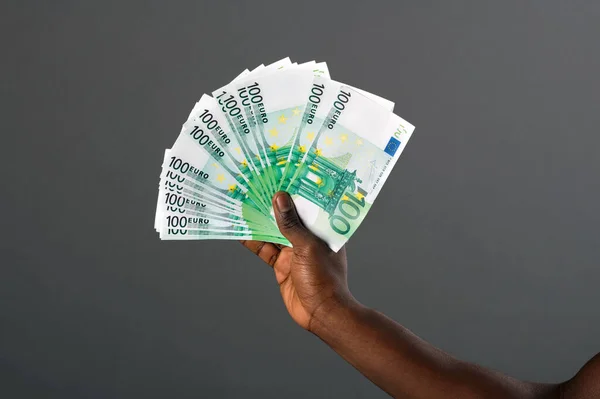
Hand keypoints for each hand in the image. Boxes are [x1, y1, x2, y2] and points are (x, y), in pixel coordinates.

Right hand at [241, 192, 351, 330]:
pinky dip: (254, 242)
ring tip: (243, 204)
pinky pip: (266, 250)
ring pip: (274, 232)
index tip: (279, 175)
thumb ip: (291, 224)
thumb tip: (279, 198)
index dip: (294, 190)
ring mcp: (294, 252)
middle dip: (273, 205)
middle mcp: (309, 238)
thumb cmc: (323, 279)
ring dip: (260, 222)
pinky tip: (241, 231)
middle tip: (255, 187)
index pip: (308, 204)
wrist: (321, 315)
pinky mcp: (282, 266)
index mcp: (323, 229)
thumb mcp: (307, 247)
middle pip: (288, 217)